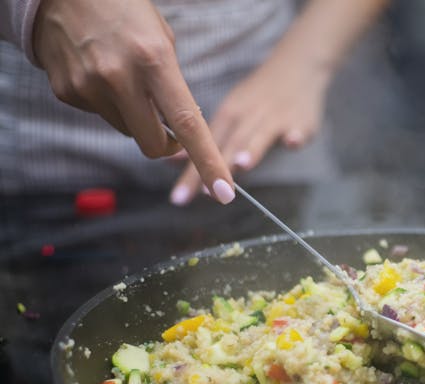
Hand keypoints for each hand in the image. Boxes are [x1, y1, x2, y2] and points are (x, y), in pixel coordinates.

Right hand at [32, 0, 234, 203]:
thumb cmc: (122, 9)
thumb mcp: (160, 38)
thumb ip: (173, 84)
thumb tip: (182, 126)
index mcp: (154, 60)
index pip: (188, 124)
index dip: (209, 161)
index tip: (225, 192)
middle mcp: (119, 77)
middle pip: (154, 145)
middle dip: (168, 146)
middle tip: (171, 130)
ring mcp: (89, 86)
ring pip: (127, 131)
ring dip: (135, 118)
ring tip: (126, 79)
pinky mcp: (67, 92)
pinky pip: (100, 115)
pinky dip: (108, 103)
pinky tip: (100, 72)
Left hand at [169, 55, 329, 204]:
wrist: (296, 67)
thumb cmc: (258, 98)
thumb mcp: (229, 114)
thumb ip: (206, 141)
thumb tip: (171, 162)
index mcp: (228, 116)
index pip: (205, 147)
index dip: (193, 172)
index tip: (179, 197)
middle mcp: (248, 116)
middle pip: (230, 145)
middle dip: (217, 169)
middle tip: (206, 194)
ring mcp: (275, 117)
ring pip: (261, 134)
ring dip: (251, 149)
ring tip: (241, 165)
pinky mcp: (300, 120)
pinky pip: (298, 128)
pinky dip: (295, 135)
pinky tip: (292, 142)